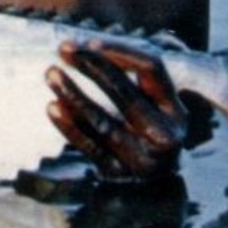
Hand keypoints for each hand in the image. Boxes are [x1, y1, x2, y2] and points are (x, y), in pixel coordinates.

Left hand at [45, 41, 188, 181]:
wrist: (154, 185)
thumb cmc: (148, 128)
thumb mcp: (155, 105)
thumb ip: (131, 77)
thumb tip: (87, 47)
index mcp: (176, 110)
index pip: (151, 69)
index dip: (120, 51)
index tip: (88, 42)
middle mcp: (165, 135)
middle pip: (125, 94)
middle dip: (93, 67)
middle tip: (64, 48)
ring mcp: (142, 158)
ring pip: (103, 122)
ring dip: (74, 95)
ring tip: (51, 73)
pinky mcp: (118, 174)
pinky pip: (89, 147)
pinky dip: (69, 126)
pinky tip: (52, 106)